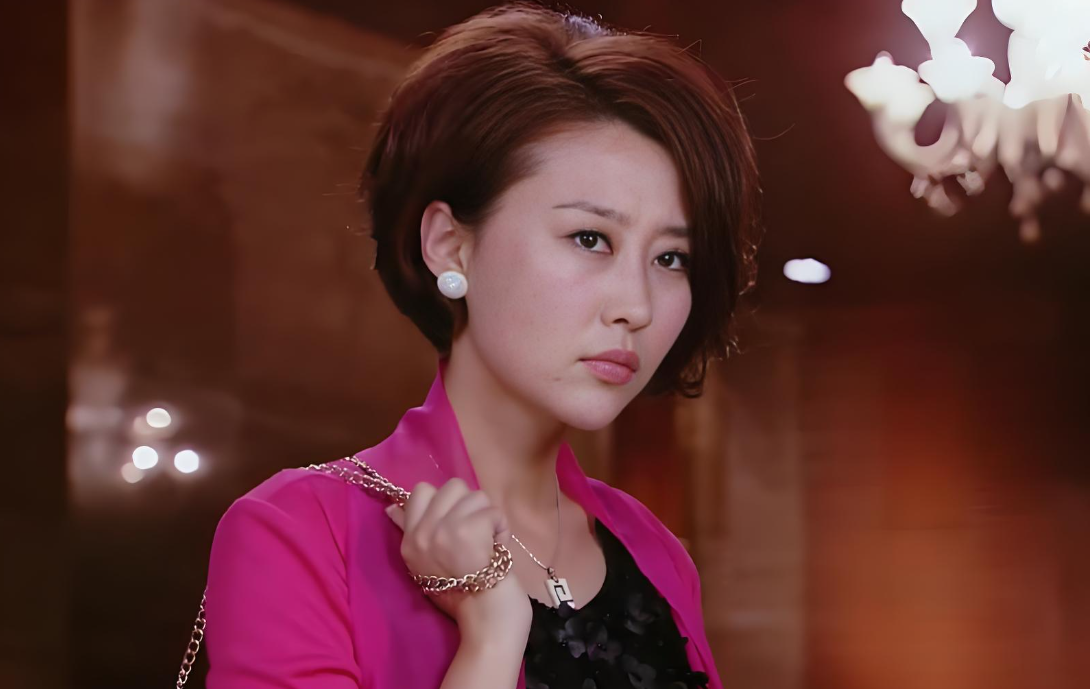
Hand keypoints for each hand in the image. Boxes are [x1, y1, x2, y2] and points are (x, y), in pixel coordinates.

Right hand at [384, 478, 531, 644]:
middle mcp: (422, 533)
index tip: (456, 525)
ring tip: (488, 545)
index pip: (420, 492)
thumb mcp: (426, 565)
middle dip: (471, 507)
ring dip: (489, 518)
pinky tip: (497, 550)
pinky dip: (502, 529)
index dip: (445, 502)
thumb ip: (410, 533)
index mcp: (410, 542)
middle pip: (452, 487)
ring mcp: (444, 530)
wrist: (486, 623)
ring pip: (476, 496)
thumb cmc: (462, 596)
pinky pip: (493, 511)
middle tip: (475, 536)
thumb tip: (391, 508)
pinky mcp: (468, 530)